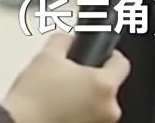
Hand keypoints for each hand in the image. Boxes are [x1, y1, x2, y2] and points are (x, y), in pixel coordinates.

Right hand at [1, 33, 130, 122]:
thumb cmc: (33, 99)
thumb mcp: (46, 56)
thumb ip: (64, 40)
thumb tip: (69, 39)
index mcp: (104, 85)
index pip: (121, 63)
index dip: (109, 55)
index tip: (100, 55)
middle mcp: (108, 109)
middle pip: (108, 86)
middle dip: (90, 80)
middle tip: (69, 77)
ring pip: (98, 105)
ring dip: (85, 99)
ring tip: (60, 96)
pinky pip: (88, 119)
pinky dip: (79, 114)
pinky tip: (59, 111)